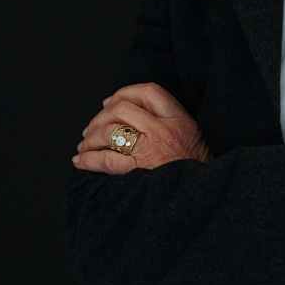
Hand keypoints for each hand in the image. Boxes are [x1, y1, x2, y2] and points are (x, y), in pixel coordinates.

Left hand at [72, 82, 211, 173]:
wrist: (203, 192)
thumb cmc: (195, 166)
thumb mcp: (192, 134)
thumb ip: (168, 120)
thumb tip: (133, 112)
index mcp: (178, 119)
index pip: (149, 92)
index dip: (124, 92)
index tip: (110, 102)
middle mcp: (163, 130)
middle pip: (122, 109)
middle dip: (100, 116)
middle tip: (91, 128)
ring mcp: (150, 150)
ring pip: (109, 132)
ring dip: (90, 138)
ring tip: (84, 145)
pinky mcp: (138, 171)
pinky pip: (105, 160)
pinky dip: (88, 159)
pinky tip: (81, 161)